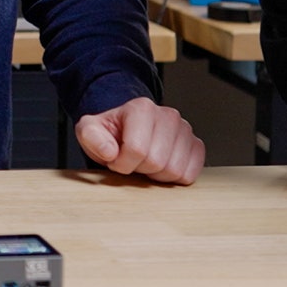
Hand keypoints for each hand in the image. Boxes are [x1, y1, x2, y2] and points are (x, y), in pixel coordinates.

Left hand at [74, 97, 204, 183]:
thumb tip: (110, 151)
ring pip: (174, 171)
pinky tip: (161, 165)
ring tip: (145, 162)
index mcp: (141, 108)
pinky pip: (189, 175)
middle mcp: (168, 115)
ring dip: (155, 175)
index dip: (122, 162)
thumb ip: (91, 137)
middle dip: (139, 168)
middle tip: (131, 160)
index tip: (115, 158)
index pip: (137, 149)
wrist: (126, 132)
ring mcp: (185, 130)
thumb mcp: (89, 131)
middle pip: (156, 162)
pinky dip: (173, 177)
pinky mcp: (196, 146)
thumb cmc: (110, 134)